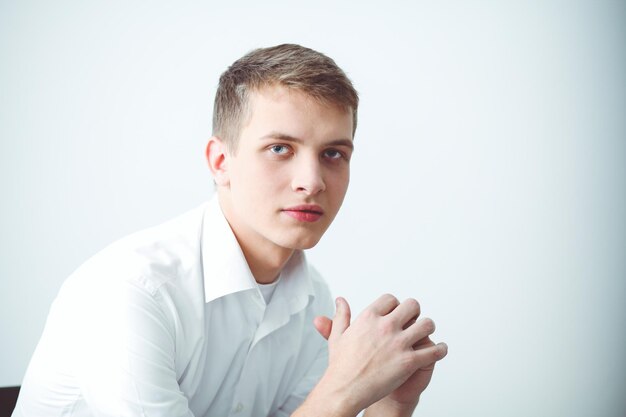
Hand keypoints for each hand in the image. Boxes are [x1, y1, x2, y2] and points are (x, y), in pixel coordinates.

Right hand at [312, 295, 447, 414]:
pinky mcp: (409, 362)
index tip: (396, 313)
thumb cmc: (341, 366)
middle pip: (412, 306)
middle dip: (414, 312)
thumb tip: (341, 301)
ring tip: (425, 334)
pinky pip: (434, 351)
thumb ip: (341, 315)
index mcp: (369, 317)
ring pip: (427, 325)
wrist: (345, 390)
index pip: (391, 299)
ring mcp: (398, 344)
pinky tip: (440, 350)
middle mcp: (385, 327)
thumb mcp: (338, 335)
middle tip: (413, 320)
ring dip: (427, 328)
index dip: (395, 306)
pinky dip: (440, 350)